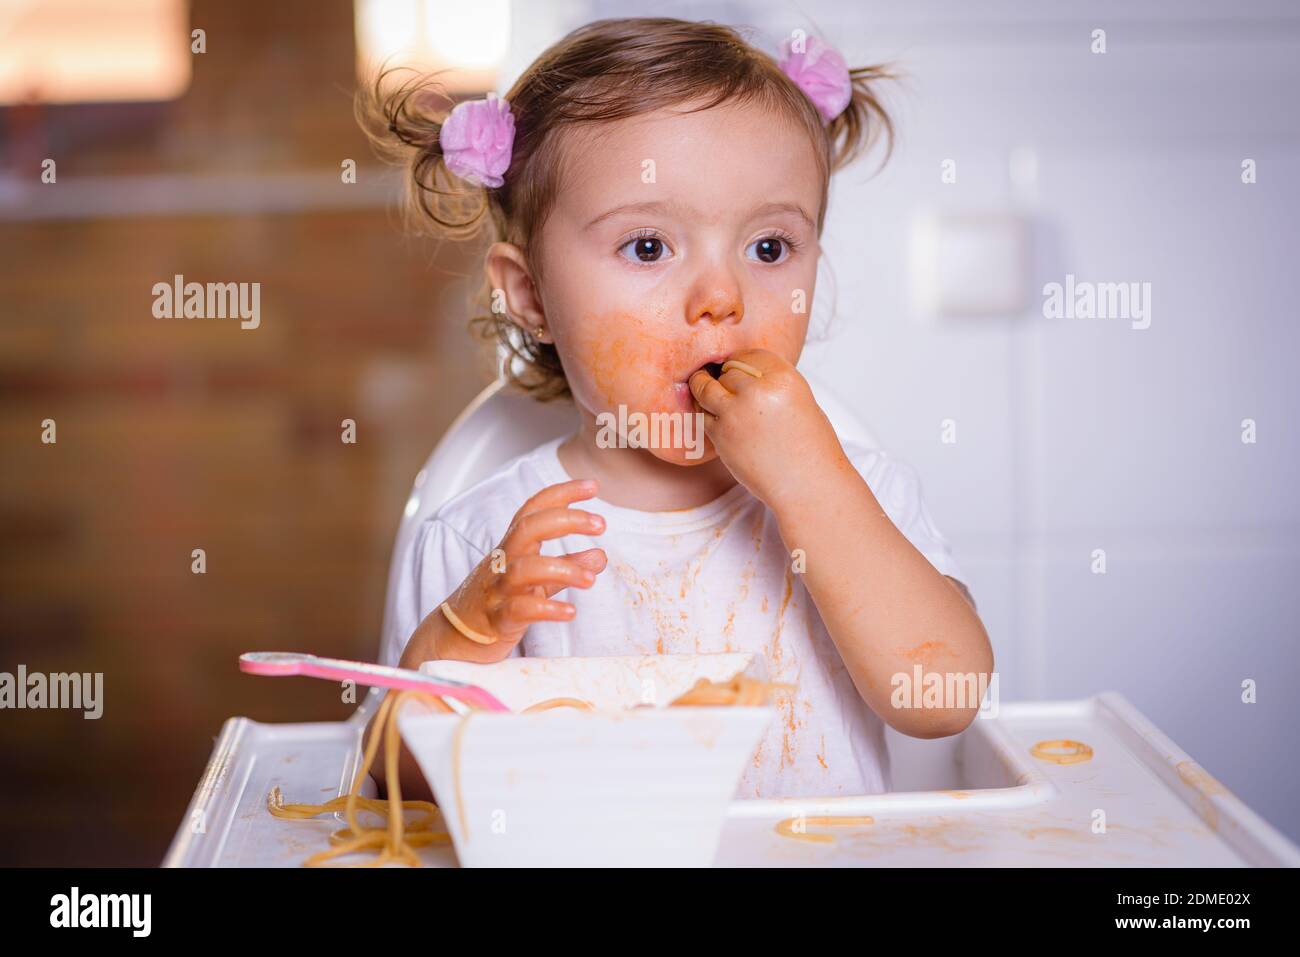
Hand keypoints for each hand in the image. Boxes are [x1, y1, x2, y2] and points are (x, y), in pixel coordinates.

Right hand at [437, 479, 606, 661]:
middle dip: (567, 520)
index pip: (534, 509)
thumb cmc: (495, 603)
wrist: (454, 638)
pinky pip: (520, 609)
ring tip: (591, 579)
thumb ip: (565, 567)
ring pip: (526, 569)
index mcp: (512, 547)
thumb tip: (600, 555)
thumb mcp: (534, 581)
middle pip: (529, 528)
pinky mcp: (497, 618)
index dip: (561, 494)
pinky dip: (548, 610)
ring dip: (564, 569)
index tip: (592, 486)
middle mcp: (503, 562)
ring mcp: (498, 589)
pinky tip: (570, 612)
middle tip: (601, 524)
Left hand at [688, 349, 844, 509]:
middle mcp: (758, 392)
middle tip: (724, 384)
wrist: (808, 485)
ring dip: (703, 388)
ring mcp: (735, 413)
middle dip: (725, 377)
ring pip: (705, 388)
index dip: (741, 362)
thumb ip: (772, 385)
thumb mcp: (800, 401)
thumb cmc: (811, 448)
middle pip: (727, 371)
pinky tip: (714, 417)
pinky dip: (706, 415)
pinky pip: (703, 416)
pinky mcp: (721, 435)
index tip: (737, 368)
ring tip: (703, 388)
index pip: (750, 355)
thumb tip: (743, 375)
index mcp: (784, 378)